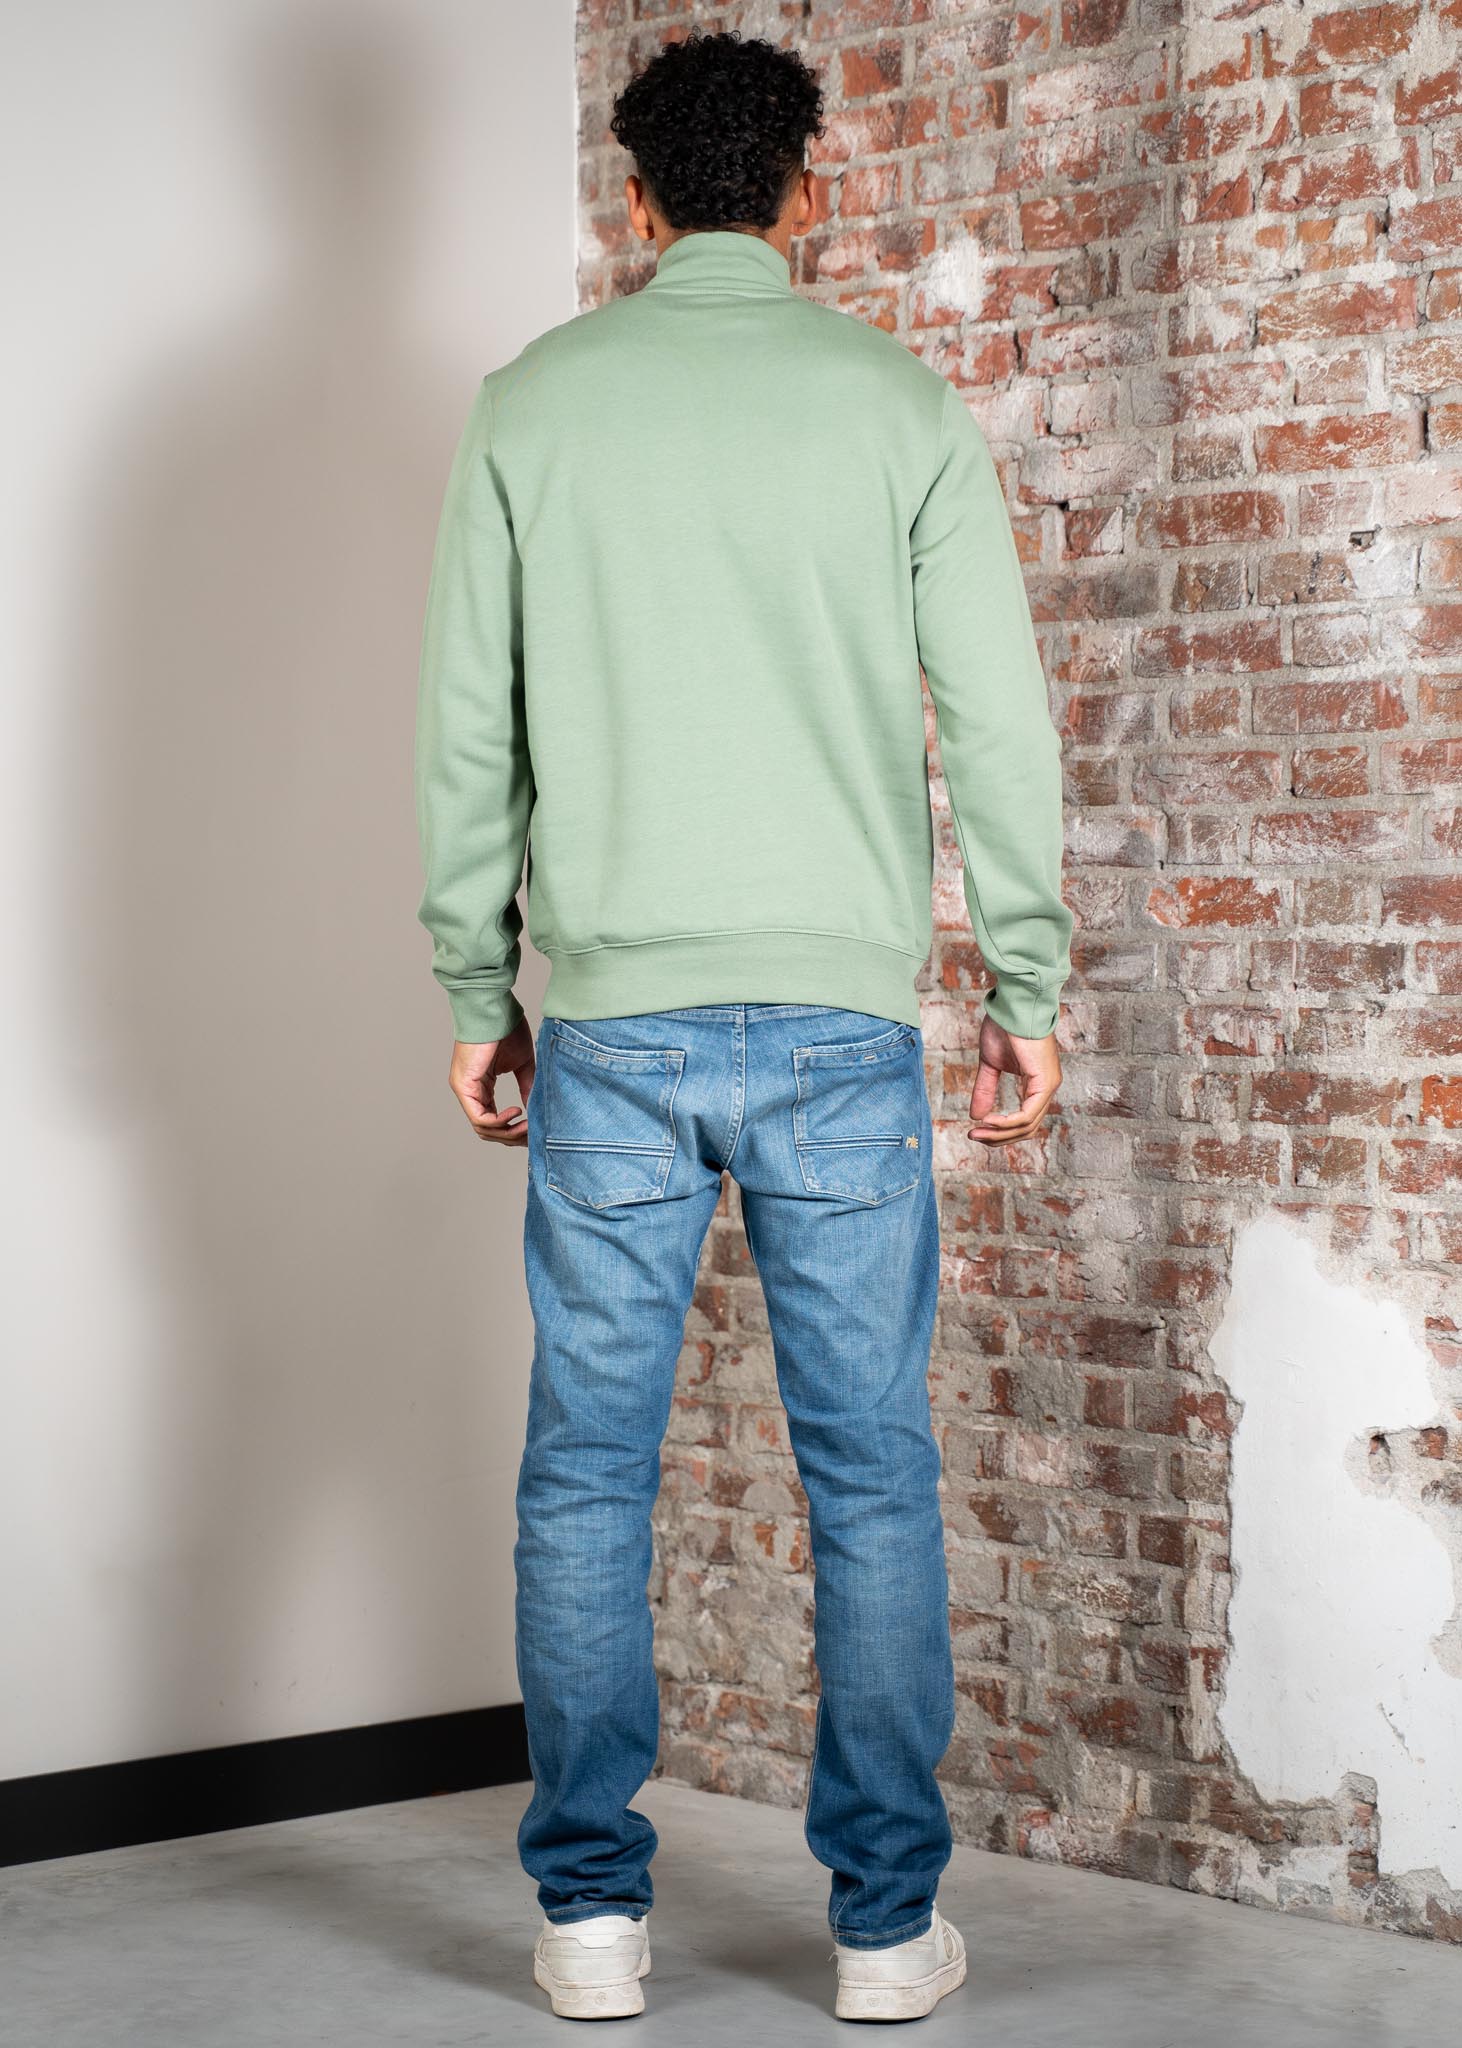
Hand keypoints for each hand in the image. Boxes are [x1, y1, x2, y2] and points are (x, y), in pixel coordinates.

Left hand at [449, 1020, 536, 1145]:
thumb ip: (527, 1086)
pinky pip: (480, 1118)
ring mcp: (464, 1090)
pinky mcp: (464, 1086)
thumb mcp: (522, 1064)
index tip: (534, 1130)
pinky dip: (500, 1121)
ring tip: (528, 1125)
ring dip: (509, 1132)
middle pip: (488, 1131)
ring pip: (483, 1129)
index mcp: (481, 1087)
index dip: (514, 1130)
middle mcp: (470, 1092)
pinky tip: (517, 1112)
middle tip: (533, 1134)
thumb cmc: (506, 1028)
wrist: (495, 1008)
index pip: (494, 1121)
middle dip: (513, 1137)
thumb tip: (534, 1108)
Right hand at [968, 1015, 1060, 1146]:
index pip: (1023, 1120)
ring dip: (999, 1133)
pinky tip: (989, 1120)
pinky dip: (1006, 1122)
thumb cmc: (1005, 1026)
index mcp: (1037, 1083)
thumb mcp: (991, 1064)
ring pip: (1027, 1126)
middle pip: (1026, 1129)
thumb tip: (976, 1116)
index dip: (1000, 1131)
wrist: (1013, 1005)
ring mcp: (1049, 1086)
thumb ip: (986, 1089)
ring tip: (977, 1132)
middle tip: (973, 1137)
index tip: (976, 1131)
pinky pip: (1026, 1115)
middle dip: (998, 1137)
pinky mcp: (1045, 1082)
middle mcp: (1047, 1088)